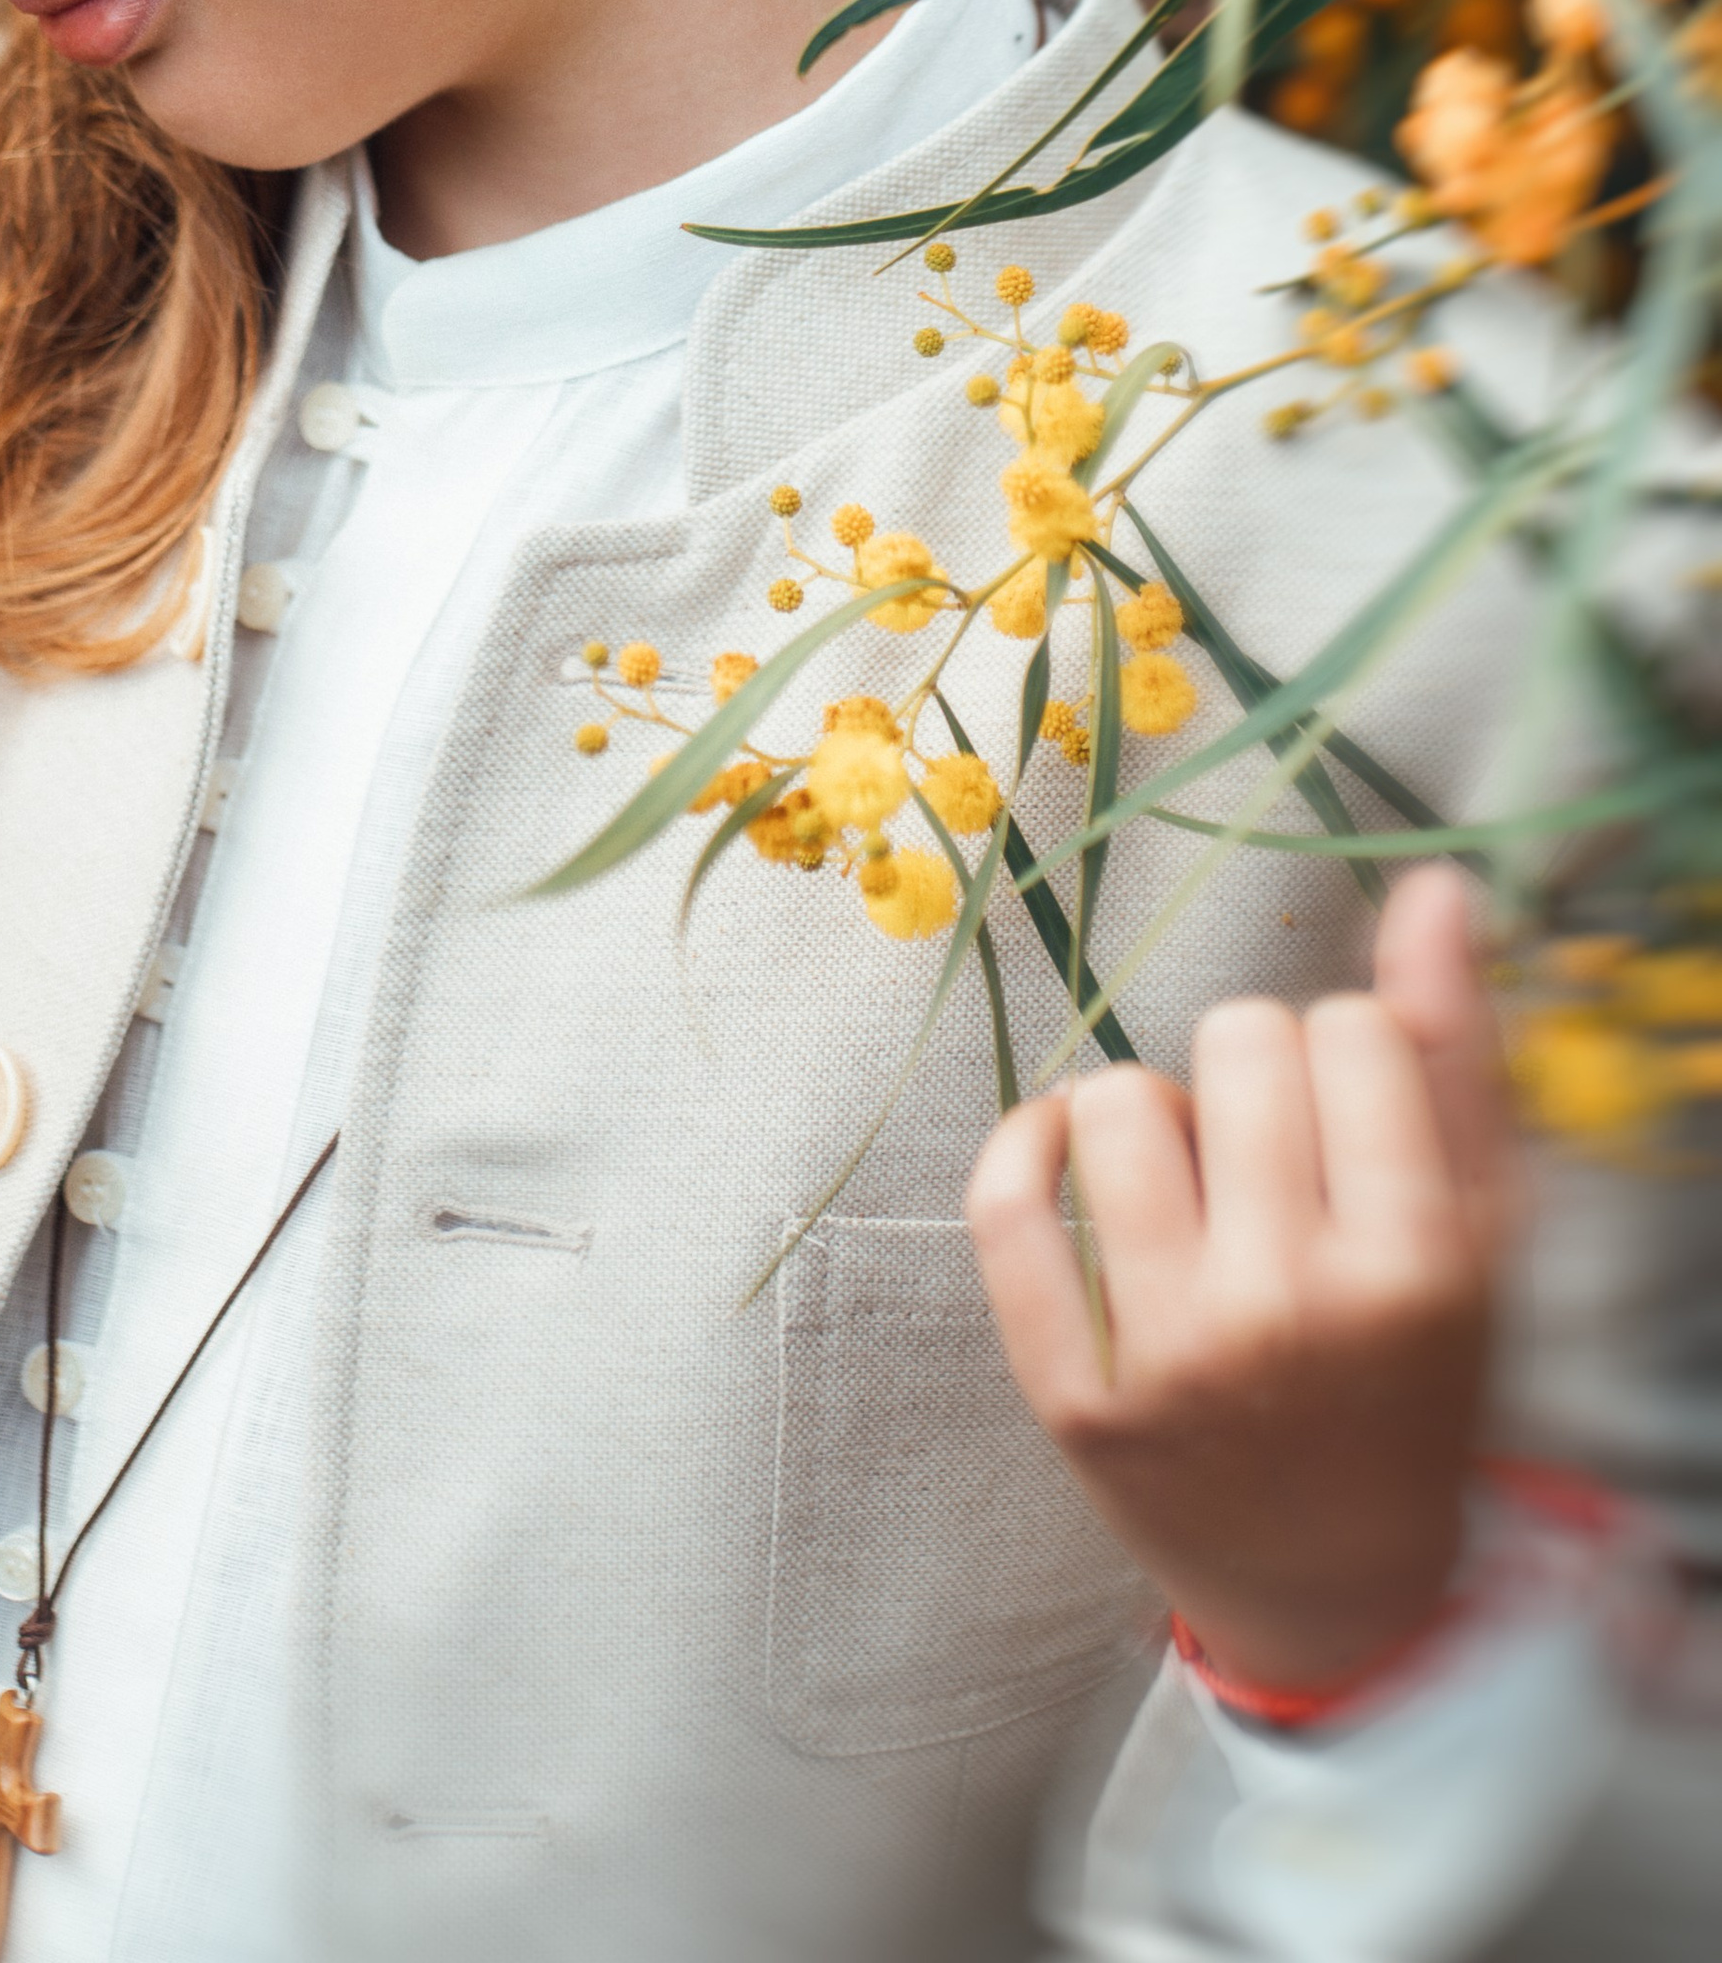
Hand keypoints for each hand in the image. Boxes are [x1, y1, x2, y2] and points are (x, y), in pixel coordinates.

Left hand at [964, 866, 1519, 1695]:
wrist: (1339, 1586)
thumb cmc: (1413, 1375)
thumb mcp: (1472, 1232)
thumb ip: (1454, 1056)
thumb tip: (1433, 887)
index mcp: (1414, 1267)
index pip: (1349, 1030)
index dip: (1346, 1053)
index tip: (1351, 1120)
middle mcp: (1291, 1309)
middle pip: (1237, 1043)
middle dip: (1254, 1073)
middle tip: (1273, 1158)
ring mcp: (1172, 1357)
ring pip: (1116, 1100)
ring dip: (1152, 1116)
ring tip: (1189, 1184)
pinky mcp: (1070, 1399)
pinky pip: (1002, 1205)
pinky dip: (1023, 1146)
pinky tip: (1066, 1153)